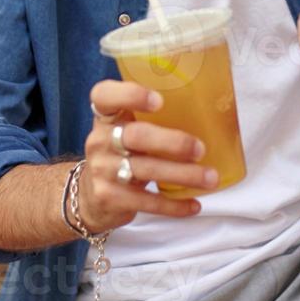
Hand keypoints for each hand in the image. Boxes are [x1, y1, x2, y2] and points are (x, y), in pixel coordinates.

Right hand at [77, 79, 219, 232]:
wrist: (89, 196)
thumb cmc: (121, 154)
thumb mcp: (125, 131)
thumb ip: (151, 119)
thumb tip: (210, 111)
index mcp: (106, 116)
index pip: (104, 95)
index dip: (130, 94)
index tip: (159, 100)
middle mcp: (100, 140)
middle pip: (135, 136)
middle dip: (172, 142)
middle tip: (200, 149)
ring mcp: (102, 170)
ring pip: (146, 171)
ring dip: (182, 174)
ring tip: (210, 178)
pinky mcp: (109, 198)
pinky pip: (146, 202)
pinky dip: (173, 205)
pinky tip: (194, 205)